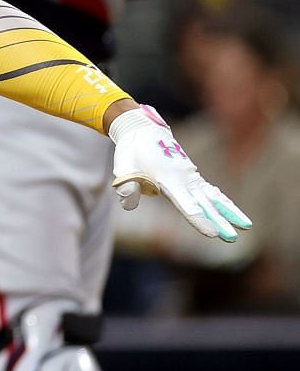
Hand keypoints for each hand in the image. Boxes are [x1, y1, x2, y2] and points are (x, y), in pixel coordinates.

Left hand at [109, 105, 250, 240]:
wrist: (144, 131)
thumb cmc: (132, 151)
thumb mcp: (123, 168)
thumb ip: (127, 187)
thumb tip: (129, 205)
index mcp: (169, 179)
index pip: (187, 205)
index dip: (200, 220)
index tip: (213, 233)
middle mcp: (185, 179)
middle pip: (206, 204)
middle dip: (221, 221)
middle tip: (233, 239)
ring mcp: (190, 176)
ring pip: (214, 197)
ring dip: (229, 211)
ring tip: (246, 226)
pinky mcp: (191, 175)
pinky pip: (210, 190)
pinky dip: (222, 201)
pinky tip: (233, 212)